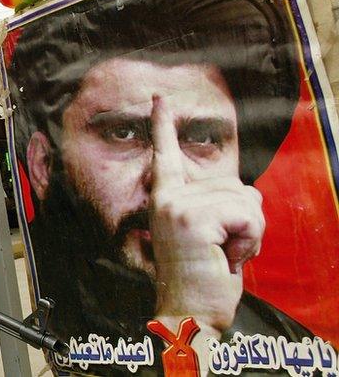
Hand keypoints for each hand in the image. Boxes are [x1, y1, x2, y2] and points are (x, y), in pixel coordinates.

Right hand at [149, 95, 263, 332]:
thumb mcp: (209, 233)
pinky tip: (229, 257)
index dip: (163, 124)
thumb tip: (249, 195)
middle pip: (234, 184)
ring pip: (245, 199)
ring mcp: (177, 206)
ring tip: (224, 254)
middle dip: (244, 219)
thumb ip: (219, 206)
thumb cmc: (202, 276)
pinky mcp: (193, 218)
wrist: (189, 311)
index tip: (160, 98)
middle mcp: (167, 197)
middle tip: (222, 249)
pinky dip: (250, 239)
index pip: (166, 156)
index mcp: (166, 199)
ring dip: (249, 232)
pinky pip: (247, 214)